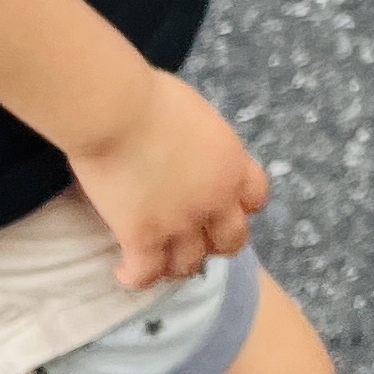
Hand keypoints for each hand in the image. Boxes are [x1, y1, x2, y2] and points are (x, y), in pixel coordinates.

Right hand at [68, 68, 270, 291]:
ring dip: (176, 265)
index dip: (239, 207)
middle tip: (191, 239)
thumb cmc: (149, 97)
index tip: (221, 207)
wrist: (116, 109)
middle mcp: (215, 199)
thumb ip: (202, 144)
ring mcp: (180, 222)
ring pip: (190, 264)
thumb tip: (189, 148)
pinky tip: (124, 271)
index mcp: (232, 164)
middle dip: (214, 243)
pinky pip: (146, 273)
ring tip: (157, 260)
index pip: (257, 200)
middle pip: (232, 241)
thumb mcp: (197, 116)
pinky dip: (136, 277)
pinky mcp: (143, 236)